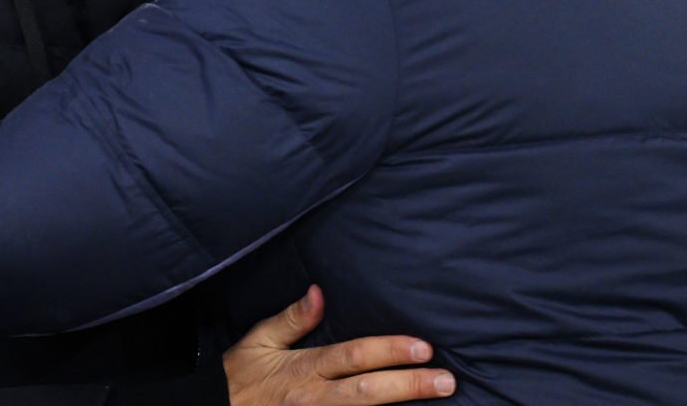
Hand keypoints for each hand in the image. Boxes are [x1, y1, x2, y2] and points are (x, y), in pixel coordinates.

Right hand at [224, 286, 454, 404]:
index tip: (423, 347)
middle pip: (368, 393)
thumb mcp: (259, 340)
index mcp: (303, 369)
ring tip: (437, 400)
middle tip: (447, 381)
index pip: (352, 357)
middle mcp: (314, 399)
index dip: (388, 352)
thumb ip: (292, 319)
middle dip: (410, 386)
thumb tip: (320, 292)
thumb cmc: (240, 376)